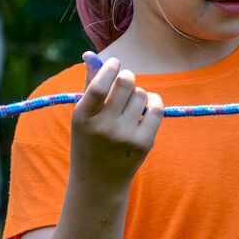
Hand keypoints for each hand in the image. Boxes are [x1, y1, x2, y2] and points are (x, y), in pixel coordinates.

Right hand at [70, 52, 163, 192]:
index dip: (110, 69)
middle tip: (125, 81)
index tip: (116, 63)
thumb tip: (90, 55)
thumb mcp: (82, 117)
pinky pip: (156, 109)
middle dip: (127, 78)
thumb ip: (89, 85)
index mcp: (82, 118)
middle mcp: (103, 127)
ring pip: (141, 95)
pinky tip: (148, 105)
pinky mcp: (143, 143)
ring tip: (130, 104)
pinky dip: (154, 101)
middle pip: (126, 85)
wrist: (98, 183)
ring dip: (138, 93)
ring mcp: (124, 136)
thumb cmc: (88, 142)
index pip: (100, 86)